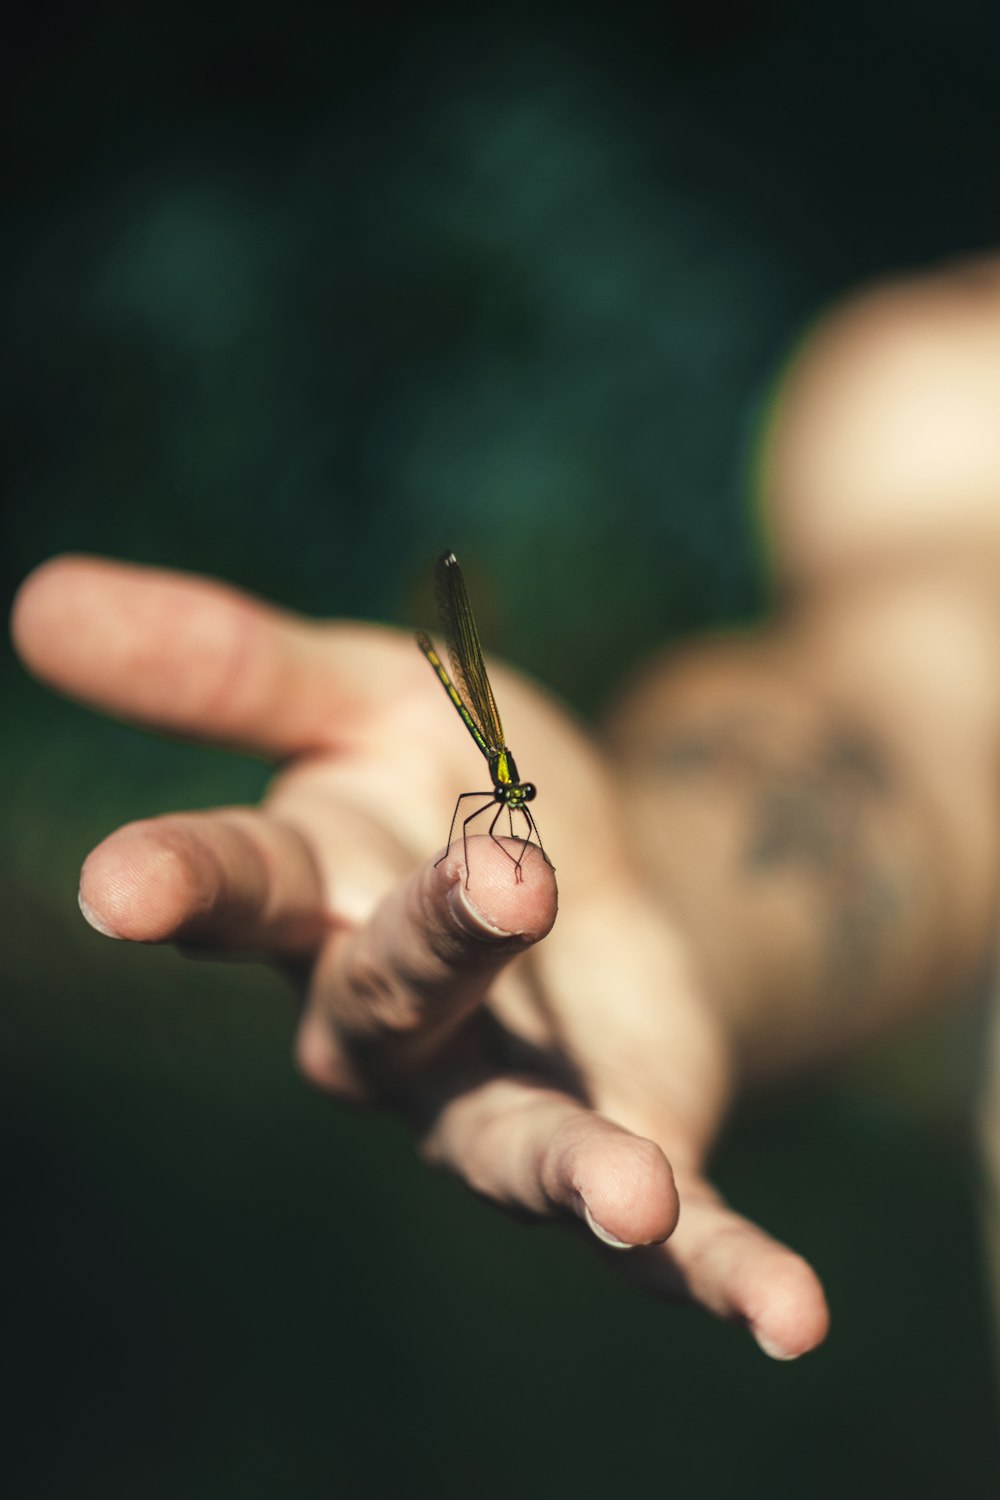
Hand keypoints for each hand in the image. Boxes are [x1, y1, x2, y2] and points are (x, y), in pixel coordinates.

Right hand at [12, 555, 828, 1356]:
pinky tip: (786, 1313)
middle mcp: (389, 1020)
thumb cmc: (455, 788)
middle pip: (391, 996)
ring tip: (629, 1192)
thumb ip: (227, 665)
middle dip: (438, 942)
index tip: (119, 890)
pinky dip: (717, 1263)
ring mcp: (500, 1096)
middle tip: (511, 878)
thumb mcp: (367, 689)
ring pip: (512, 1141)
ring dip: (567, 1169)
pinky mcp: (619, 1139)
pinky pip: (669, 1217)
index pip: (238, 882)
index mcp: (321, 891)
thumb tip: (39, 599)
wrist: (602, 880)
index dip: (178, 882)